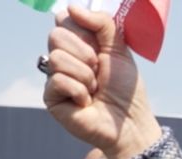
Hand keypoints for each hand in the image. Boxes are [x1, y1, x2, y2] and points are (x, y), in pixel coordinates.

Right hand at [40, 7, 161, 158]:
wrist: (130, 122)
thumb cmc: (126, 89)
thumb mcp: (120, 49)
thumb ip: (102, 24)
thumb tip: (71, 8)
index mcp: (78, 43)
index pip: (64, 19)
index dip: (83, 31)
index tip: (100, 48)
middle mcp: (63, 57)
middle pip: (56, 35)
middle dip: (85, 53)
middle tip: (99, 70)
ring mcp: (55, 76)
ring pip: (57, 57)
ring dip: (85, 74)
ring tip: (95, 89)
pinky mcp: (51, 97)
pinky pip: (57, 79)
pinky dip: (79, 90)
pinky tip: (86, 102)